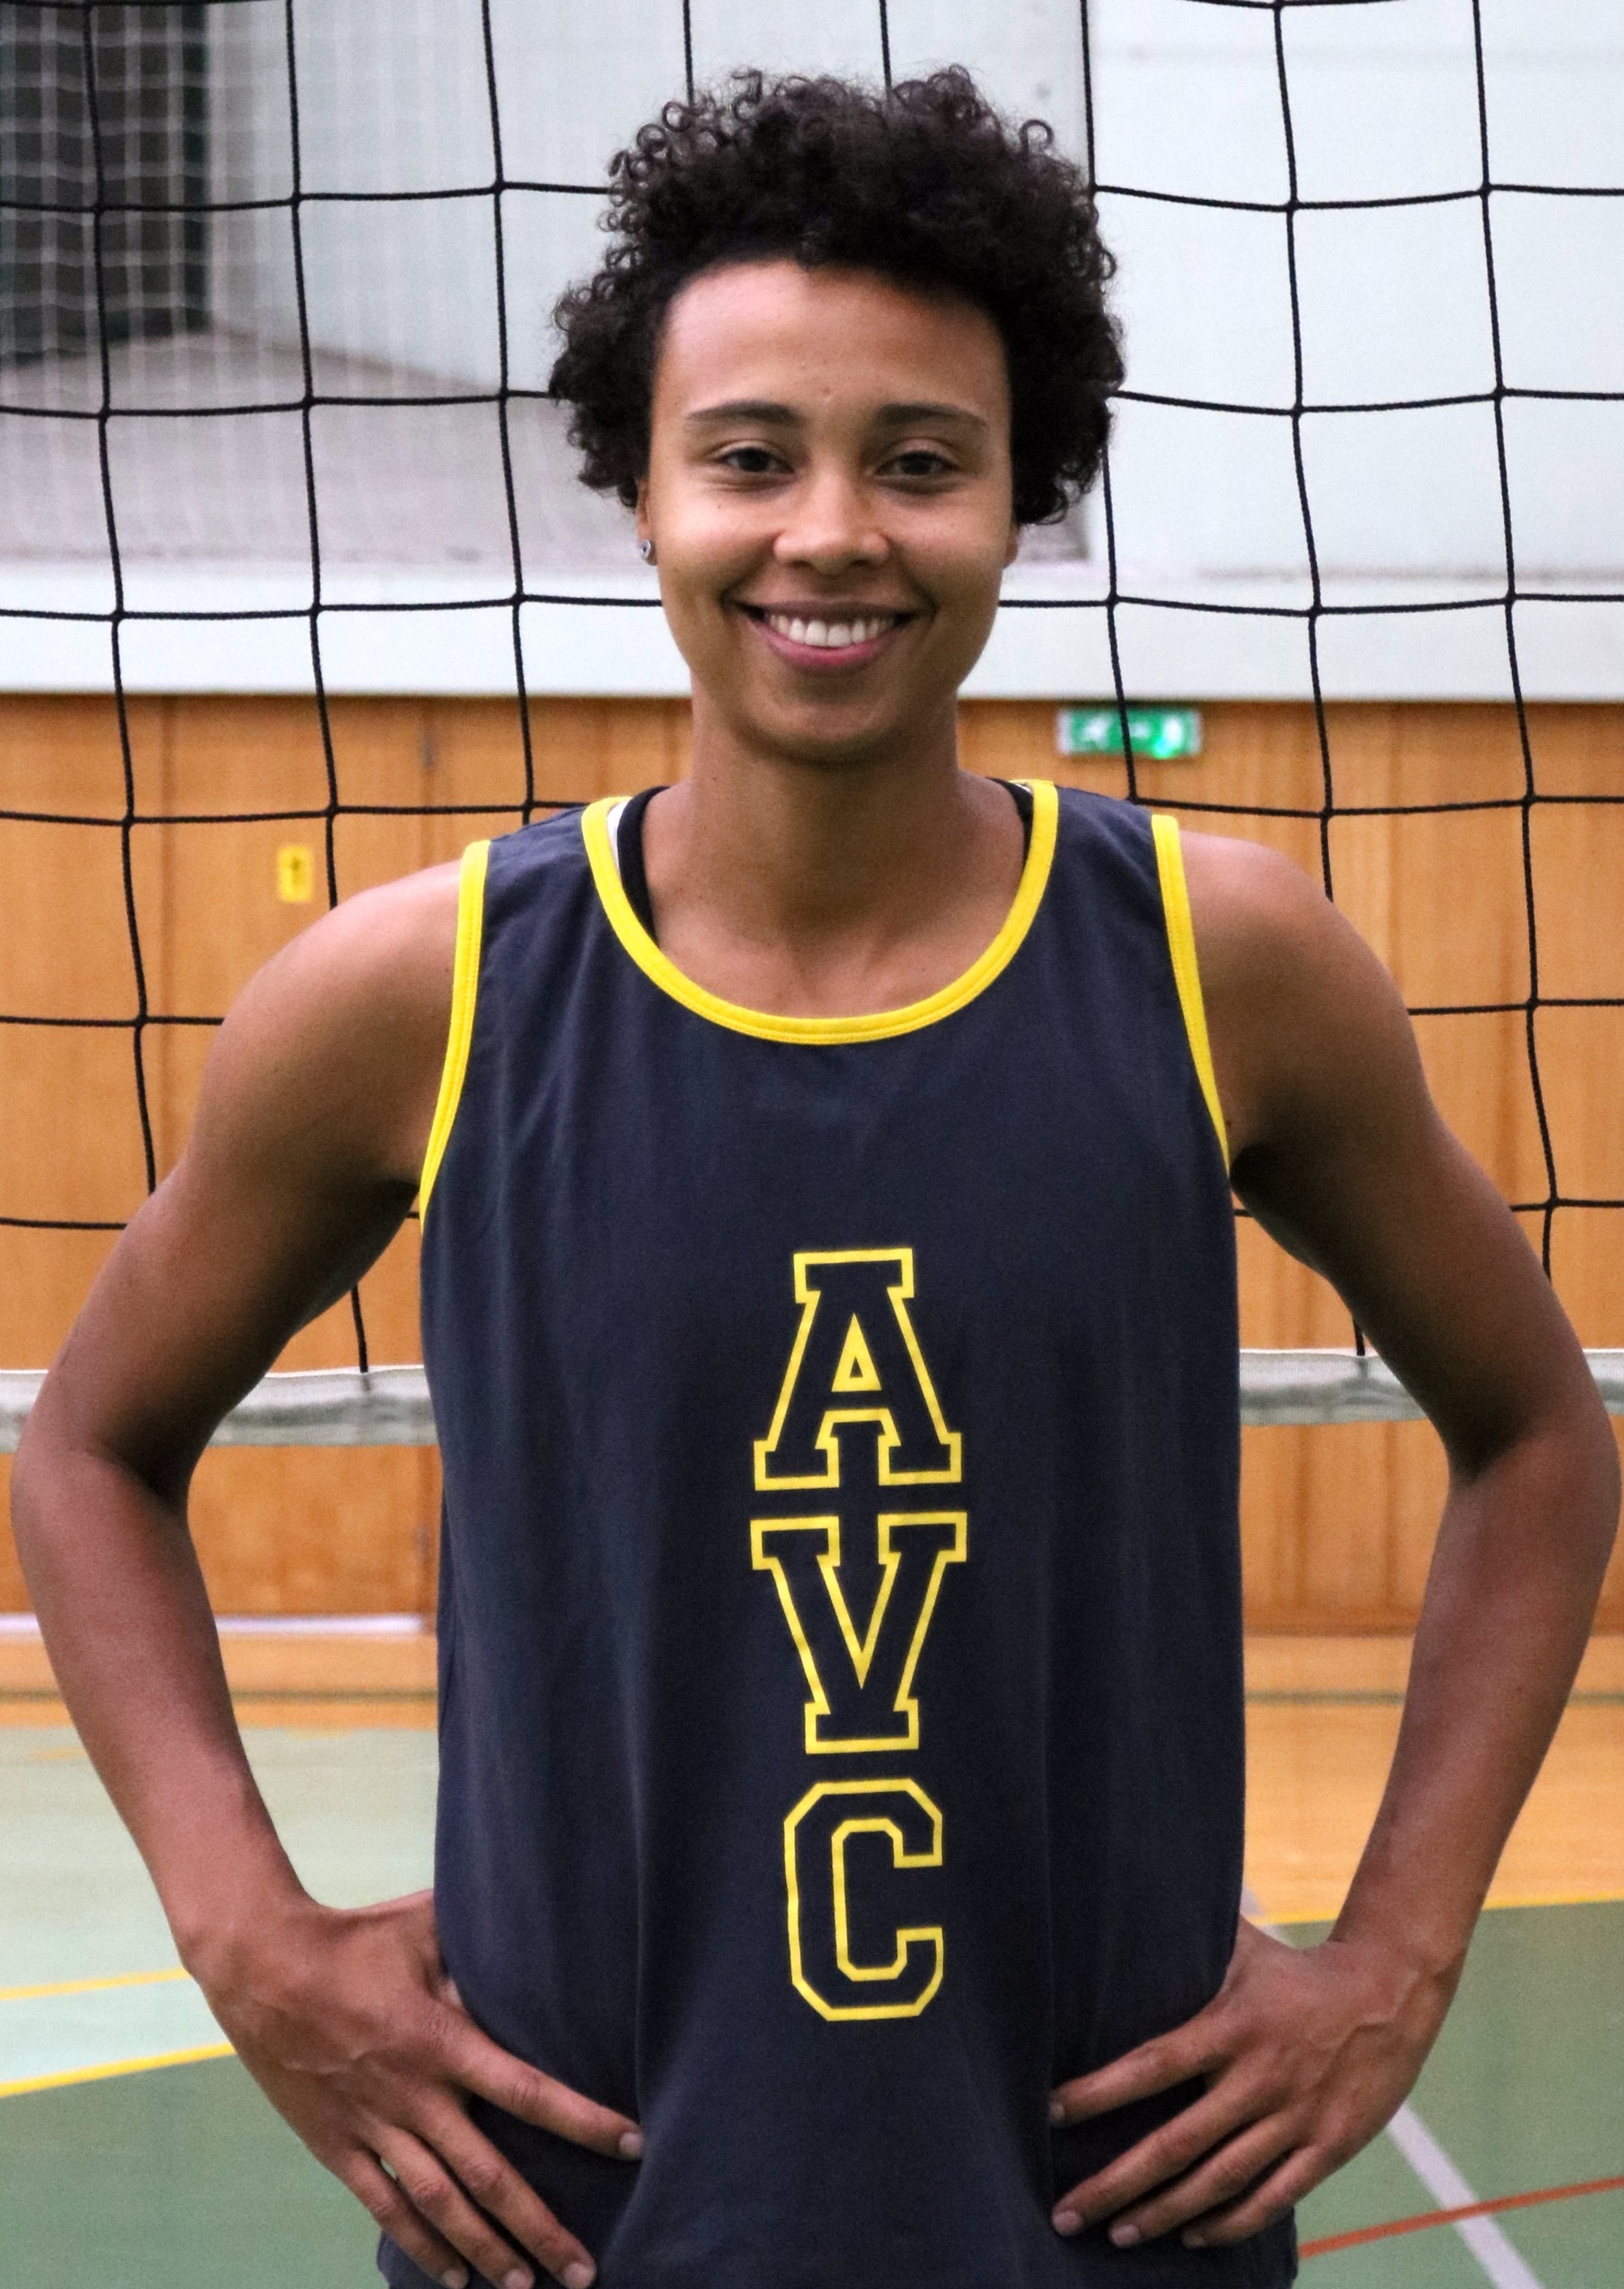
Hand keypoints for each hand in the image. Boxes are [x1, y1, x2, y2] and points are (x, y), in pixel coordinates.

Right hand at [192, 1887, 640, 2288]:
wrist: (262, 1965)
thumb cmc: (354, 1938)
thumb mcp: (427, 1927)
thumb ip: (479, 1947)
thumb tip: (532, 1940)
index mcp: (443, 2040)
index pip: (528, 2091)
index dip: (582, 2120)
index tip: (631, 2144)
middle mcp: (414, 2095)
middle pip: (489, 2175)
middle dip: (539, 2225)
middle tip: (584, 2269)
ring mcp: (373, 2125)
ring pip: (439, 2204)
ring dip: (484, 2249)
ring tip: (524, 2286)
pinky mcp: (335, 2145)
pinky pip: (384, 2204)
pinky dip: (419, 2243)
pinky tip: (452, 2276)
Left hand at [1047, 1916, 1447, 2249]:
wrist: (1390, 1992)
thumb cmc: (1298, 1969)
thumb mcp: (1241, 1948)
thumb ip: (1187, 1943)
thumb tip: (1125, 1909)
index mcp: (1231, 2027)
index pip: (1152, 2066)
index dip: (1099, 2092)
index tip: (1050, 2113)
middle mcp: (1259, 2078)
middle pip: (1177, 2143)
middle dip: (1117, 2182)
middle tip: (1067, 2213)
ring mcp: (1296, 2118)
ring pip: (1220, 2180)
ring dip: (1165, 2213)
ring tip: (1119, 2235)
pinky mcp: (1329, 2147)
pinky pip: (1274, 2196)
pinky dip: (1231, 2222)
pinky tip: (1193, 2235)